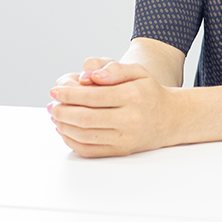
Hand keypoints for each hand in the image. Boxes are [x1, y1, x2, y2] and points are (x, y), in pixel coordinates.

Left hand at [49, 61, 177, 157]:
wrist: (169, 118)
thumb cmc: (149, 92)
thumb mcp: (138, 72)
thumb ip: (114, 69)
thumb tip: (89, 75)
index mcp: (133, 96)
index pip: (93, 96)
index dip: (69, 93)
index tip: (56, 90)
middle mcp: (130, 119)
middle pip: (86, 117)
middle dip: (63, 111)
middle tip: (52, 104)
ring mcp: (124, 138)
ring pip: (85, 135)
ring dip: (64, 126)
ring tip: (56, 116)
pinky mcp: (120, 151)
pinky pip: (89, 150)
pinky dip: (72, 141)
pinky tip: (66, 130)